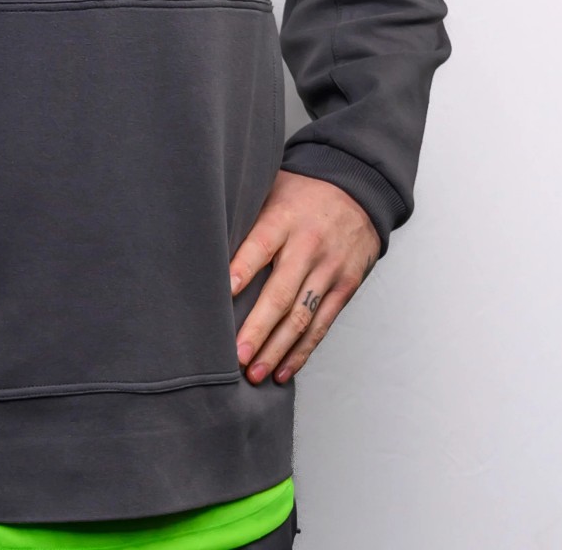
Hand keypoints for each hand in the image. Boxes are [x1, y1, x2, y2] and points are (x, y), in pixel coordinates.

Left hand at [229, 169, 378, 385]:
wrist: (358, 190)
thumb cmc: (302, 191)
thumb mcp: (272, 188)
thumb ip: (246, 214)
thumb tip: (203, 238)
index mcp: (284, 218)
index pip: (259, 246)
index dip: (241, 271)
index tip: (222, 295)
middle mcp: (308, 246)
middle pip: (281, 293)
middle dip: (257, 328)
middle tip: (236, 356)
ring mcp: (329, 269)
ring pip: (301, 317)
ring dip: (277, 350)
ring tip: (254, 373)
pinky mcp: (345, 287)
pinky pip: (322, 325)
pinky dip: (302, 351)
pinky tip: (283, 369)